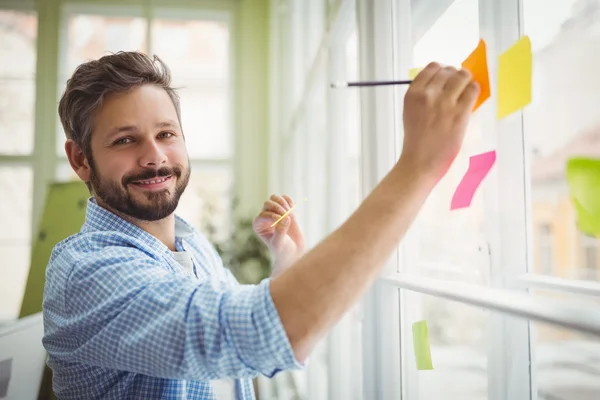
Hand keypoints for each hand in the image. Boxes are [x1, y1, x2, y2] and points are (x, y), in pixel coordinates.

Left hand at [252, 195, 304, 274]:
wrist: (293, 252)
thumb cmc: (283, 251)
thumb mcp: (279, 244)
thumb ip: (280, 232)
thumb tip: (284, 218)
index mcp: (259, 226)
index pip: (262, 215)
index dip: (272, 216)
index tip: (281, 221)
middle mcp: (265, 218)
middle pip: (268, 204)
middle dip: (278, 208)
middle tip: (286, 216)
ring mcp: (275, 212)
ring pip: (274, 199)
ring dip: (283, 203)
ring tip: (290, 212)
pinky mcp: (285, 210)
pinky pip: (285, 198)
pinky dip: (289, 200)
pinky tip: (293, 207)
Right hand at [400, 62, 479, 180]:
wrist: (420, 162)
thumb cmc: (415, 140)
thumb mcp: (410, 112)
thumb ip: (422, 96)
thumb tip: (442, 83)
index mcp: (413, 94)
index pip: (431, 68)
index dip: (442, 71)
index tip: (446, 78)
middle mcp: (428, 94)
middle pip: (448, 70)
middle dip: (455, 75)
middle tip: (458, 85)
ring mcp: (444, 103)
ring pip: (462, 76)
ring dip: (466, 80)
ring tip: (466, 89)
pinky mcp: (460, 112)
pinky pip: (473, 90)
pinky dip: (474, 90)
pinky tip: (471, 97)